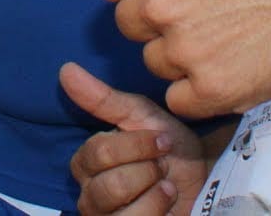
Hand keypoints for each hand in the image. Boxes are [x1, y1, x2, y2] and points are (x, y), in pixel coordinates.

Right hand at [62, 63, 206, 214]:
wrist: (204, 177)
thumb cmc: (170, 146)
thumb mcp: (142, 117)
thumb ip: (103, 99)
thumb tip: (66, 70)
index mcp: (87, 162)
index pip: (98, 153)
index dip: (135, 145)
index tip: (162, 140)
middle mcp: (89, 193)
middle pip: (108, 185)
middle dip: (146, 170)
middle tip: (162, 165)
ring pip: (119, 210)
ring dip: (153, 193)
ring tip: (166, 185)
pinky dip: (157, 209)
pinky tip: (168, 200)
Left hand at [101, 0, 270, 116]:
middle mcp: (159, 1)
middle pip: (129, 24)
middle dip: (158, 17)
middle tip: (206, 5)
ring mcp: (184, 48)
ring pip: (154, 61)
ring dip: (180, 53)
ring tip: (224, 29)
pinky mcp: (211, 88)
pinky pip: (178, 97)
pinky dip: (199, 88)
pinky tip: (230, 60)